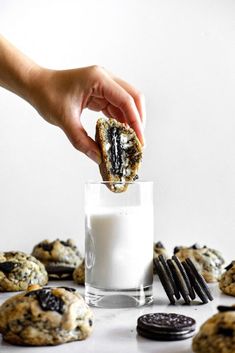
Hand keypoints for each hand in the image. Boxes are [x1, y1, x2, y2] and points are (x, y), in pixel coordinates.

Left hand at [29, 65, 144, 163]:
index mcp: (98, 79)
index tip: (139, 140)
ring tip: (130, 140)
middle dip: (138, 120)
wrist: (35, 85)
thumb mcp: (64, 120)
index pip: (126, 100)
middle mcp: (104, 78)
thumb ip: (82, 141)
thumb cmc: (46, 95)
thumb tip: (99, 158)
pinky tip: (119, 133)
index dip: (136, 121)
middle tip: (138, 141)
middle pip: (133, 97)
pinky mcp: (100, 92)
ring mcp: (103, 84)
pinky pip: (116, 106)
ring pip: (126, 103)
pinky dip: (120, 120)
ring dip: (130, 121)